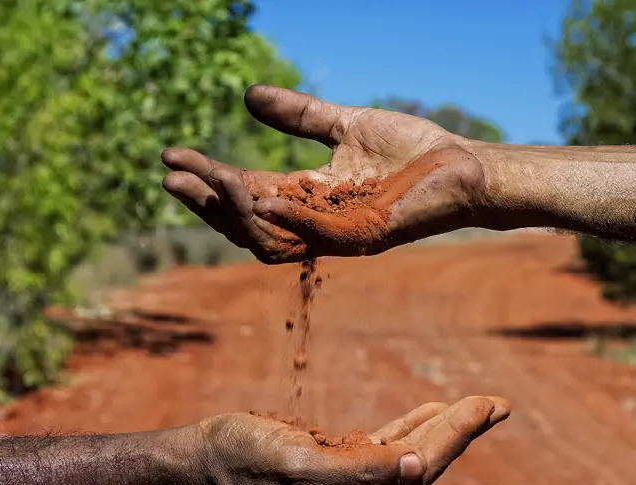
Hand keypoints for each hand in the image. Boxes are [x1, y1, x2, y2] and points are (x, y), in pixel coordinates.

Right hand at [161, 85, 491, 263]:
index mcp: (307, 197)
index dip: (207, 177)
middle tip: (171, 177)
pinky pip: (319, 236)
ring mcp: (339, 234)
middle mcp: (315, 222)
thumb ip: (299, 116)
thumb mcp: (344, 125)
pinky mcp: (367, 235)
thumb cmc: (412, 150)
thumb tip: (247, 96)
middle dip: (207, 203)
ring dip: (238, 213)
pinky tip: (260, 196)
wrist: (464, 164)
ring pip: (272, 237)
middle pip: (247, 223)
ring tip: (210, 179)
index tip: (170, 155)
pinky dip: (289, 220)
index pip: (244, 192)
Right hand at [189, 396, 509, 484]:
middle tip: (498, 403)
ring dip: (441, 428)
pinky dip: (407, 427)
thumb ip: (361, 470)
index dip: (454, 437)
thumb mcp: (301, 466)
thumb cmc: (245, 460)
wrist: (204, 457)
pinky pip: (382, 445)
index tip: (485, 406)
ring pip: (406, 453)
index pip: (417, 472)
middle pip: (420, 464)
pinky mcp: (334, 464)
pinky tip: (428, 412)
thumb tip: (418, 466)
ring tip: (477, 406)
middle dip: (459, 431)